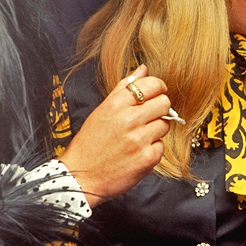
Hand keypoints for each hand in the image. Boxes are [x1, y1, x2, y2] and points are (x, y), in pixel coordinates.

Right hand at [61, 65, 170, 205]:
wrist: (80, 177)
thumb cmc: (90, 143)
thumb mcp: (102, 110)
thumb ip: (123, 88)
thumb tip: (143, 69)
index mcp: (116, 104)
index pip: (152, 84)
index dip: (159, 87)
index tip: (157, 93)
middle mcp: (128, 120)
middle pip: (164, 102)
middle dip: (160, 108)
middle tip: (149, 116)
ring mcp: (139, 140)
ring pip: (165, 124)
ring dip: (156, 130)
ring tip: (138, 137)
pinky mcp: (147, 159)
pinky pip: (161, 147)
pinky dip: (152, 150)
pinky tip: (137, 153)